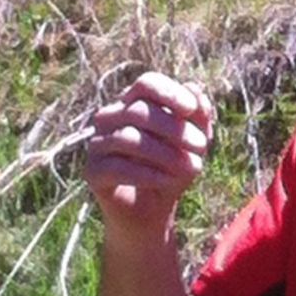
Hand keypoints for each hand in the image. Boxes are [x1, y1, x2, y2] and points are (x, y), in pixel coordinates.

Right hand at [85, 72, 212, 233]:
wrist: (152, 212)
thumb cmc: (173, 169)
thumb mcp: (193, 143)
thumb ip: (198, 116)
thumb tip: (196, 89)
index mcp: (134, 103)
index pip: (146, 83)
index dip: (169, 92)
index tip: (192, 109)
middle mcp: (110, 117)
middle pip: (139, 110)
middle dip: (175, 129)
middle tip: (203, 147)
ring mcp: (97, 144)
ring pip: (128, 138)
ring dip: (166, 153)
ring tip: (193, 168)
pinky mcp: (92, 171)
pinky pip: (118, 167)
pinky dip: (149, 174)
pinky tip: (169, 181)